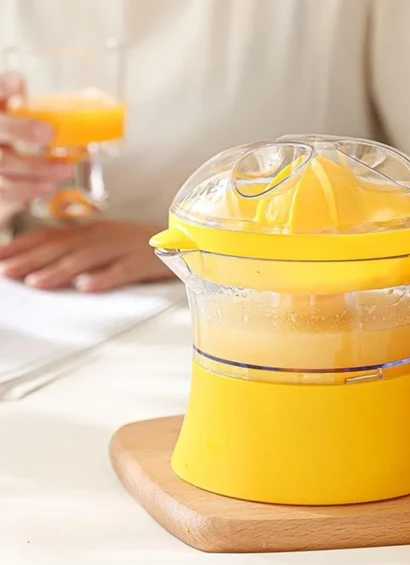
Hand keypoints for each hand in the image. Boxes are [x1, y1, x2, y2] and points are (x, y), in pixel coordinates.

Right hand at [0, 72, 72, 223]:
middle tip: (48, 132)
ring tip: (66, 169)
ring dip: (38, 167)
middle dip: (21, 129)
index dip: (2, 87)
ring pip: (5, 163)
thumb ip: (9, 97)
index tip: (17, 83)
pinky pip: (8, 190)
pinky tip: (49, 184)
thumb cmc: (3, 135)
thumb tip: (16, 80)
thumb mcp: (5, 114)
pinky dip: (30, 188)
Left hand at [0, 220, 176, 291]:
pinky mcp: (147, 261)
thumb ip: (84, 250)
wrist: (190, 241)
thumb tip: (52, 265)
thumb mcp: (111, 243)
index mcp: (96, 230)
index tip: (0, 256)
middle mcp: (106, 235)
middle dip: (32, 259)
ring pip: (88, 258)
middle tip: (6, 272)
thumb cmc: (146, 246)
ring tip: (37, 282)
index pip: (53, 235)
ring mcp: (127, 247)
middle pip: (64, 246)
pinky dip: (105, 278)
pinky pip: (124, 270)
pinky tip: (87, 288)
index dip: (25, 244)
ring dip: (60, 269)